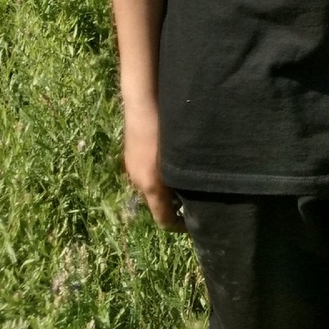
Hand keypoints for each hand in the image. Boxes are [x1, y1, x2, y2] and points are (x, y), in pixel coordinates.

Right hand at [123, 96, 183, 230]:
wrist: (143, 102)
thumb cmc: (164, 128)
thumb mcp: (178, 157)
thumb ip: (183, 178)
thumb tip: (194, 193)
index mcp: (150, 185)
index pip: (163, 219)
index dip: (178, 226)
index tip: (194, 225)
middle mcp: (137, 180)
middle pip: (156, 203)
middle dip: (175, 205)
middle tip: (196, 199)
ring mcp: (132, 167)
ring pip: (152, 187)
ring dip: (167, 189)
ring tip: (188, 180)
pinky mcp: (131, 155)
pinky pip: (147, 173)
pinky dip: (159, 176)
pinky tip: (173, 162)